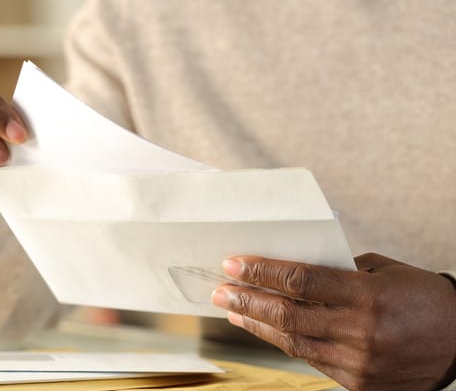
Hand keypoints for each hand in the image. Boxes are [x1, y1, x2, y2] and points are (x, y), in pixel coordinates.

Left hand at [211, 253, 455, 390]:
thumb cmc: (424, 299)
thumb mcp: (383, 271)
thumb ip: (337, 271)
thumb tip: (291, 272)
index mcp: (367, 296)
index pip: (300, 281)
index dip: (261, 272)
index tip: (233, 264)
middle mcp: (360, 332)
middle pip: (287, 314)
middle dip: (247, 300)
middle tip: (219, 290)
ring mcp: (358, 363)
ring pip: (292, 342)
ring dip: (257, 324)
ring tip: (232, 310)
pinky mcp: (358, 384)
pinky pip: (311, 360)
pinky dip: (285, 342)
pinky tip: (265, 330)